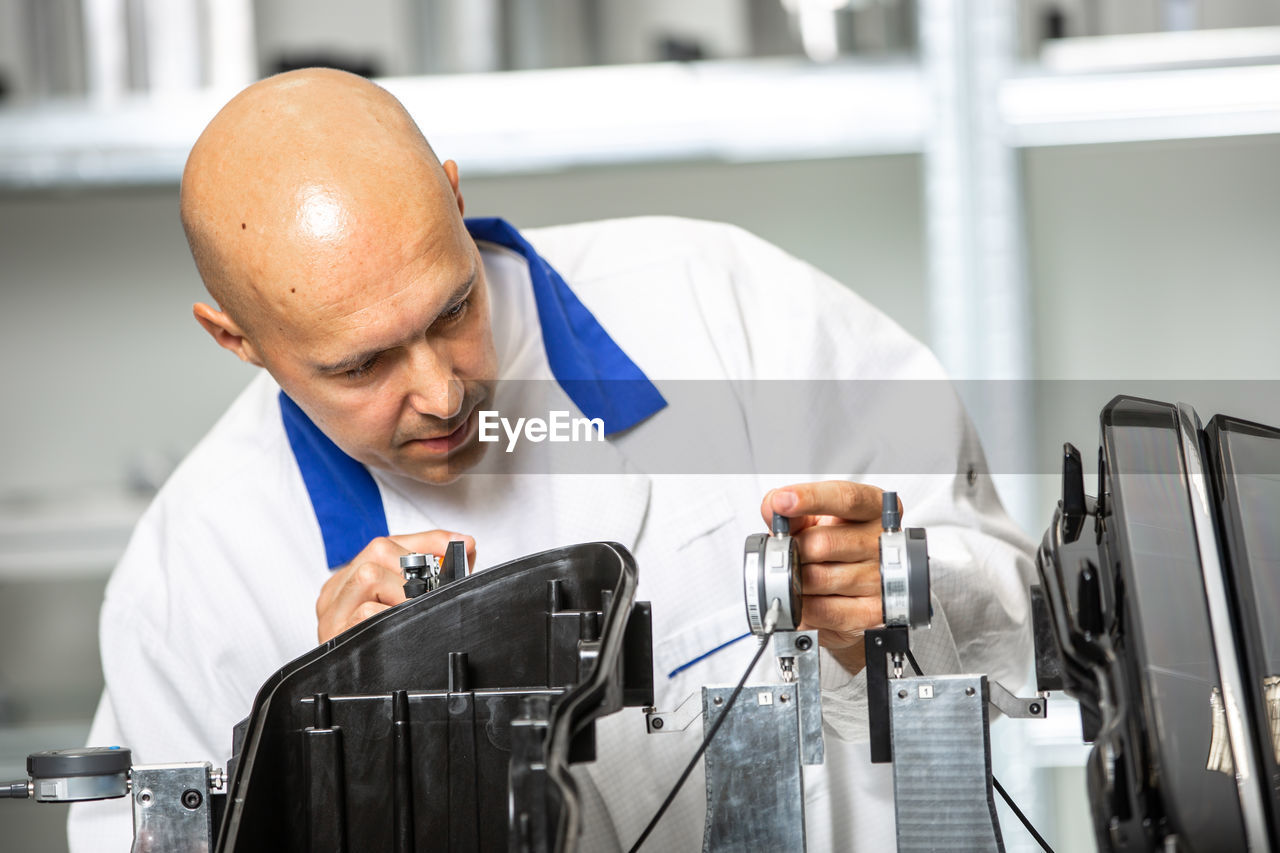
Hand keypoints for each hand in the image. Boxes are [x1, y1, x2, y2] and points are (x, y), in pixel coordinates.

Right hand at [315, 531, 475, 642]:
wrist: (359, 697)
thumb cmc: (387, 648)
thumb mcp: (409, 604)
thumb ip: (437, 574)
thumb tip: (467, 545)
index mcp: (351, 578)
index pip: (389, 542)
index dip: (428, 540)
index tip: (458, 544)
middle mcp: (337, 592)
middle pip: (378, 551)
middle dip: (414, 569)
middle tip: (431, 593)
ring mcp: (332, 613)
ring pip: (369, 576)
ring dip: (403, 593)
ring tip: (413, 612)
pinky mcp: (335, 636)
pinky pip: (365, 612)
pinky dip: (390, 615)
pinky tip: (400, 628)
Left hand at [760, 482, 900, 674]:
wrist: (852, 590)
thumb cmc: (833, 546)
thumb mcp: (813, 520)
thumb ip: (793, 512)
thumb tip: (773, 507)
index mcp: (873, 508)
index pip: (845, 498)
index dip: (810, 499)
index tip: (781, 501)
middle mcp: (882, 541)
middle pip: (823, 542)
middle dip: (794, 549)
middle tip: (788, 552)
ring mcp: (881, 578)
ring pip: (818, 577)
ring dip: (796, 578)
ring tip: (798, 574)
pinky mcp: (872, 612)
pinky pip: (822, 609)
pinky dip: (802, 604)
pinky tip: (804, 596)